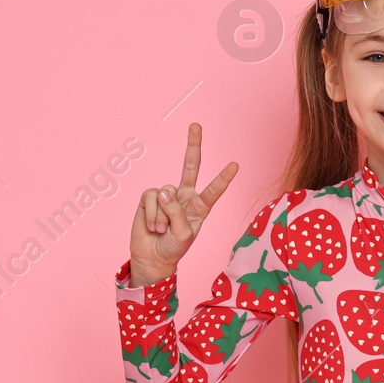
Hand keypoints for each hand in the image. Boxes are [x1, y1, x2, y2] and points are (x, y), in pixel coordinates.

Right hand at [128, 122, 238, 284]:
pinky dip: (151, 214)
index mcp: (200, 206)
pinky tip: (152, 225)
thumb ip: (176, 212)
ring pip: (166, 193)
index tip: (235, 165)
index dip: (223, 178)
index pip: (214, 190)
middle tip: (196, 125)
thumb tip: (163, 191)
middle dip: (192, 145)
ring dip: (163, 216)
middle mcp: (185, 196)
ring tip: (161, 230)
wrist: (152, 258)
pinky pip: (151, 197)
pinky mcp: (148, 197)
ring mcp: (167, 195)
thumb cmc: (174, 248)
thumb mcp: (183, 235)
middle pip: (190, 166)